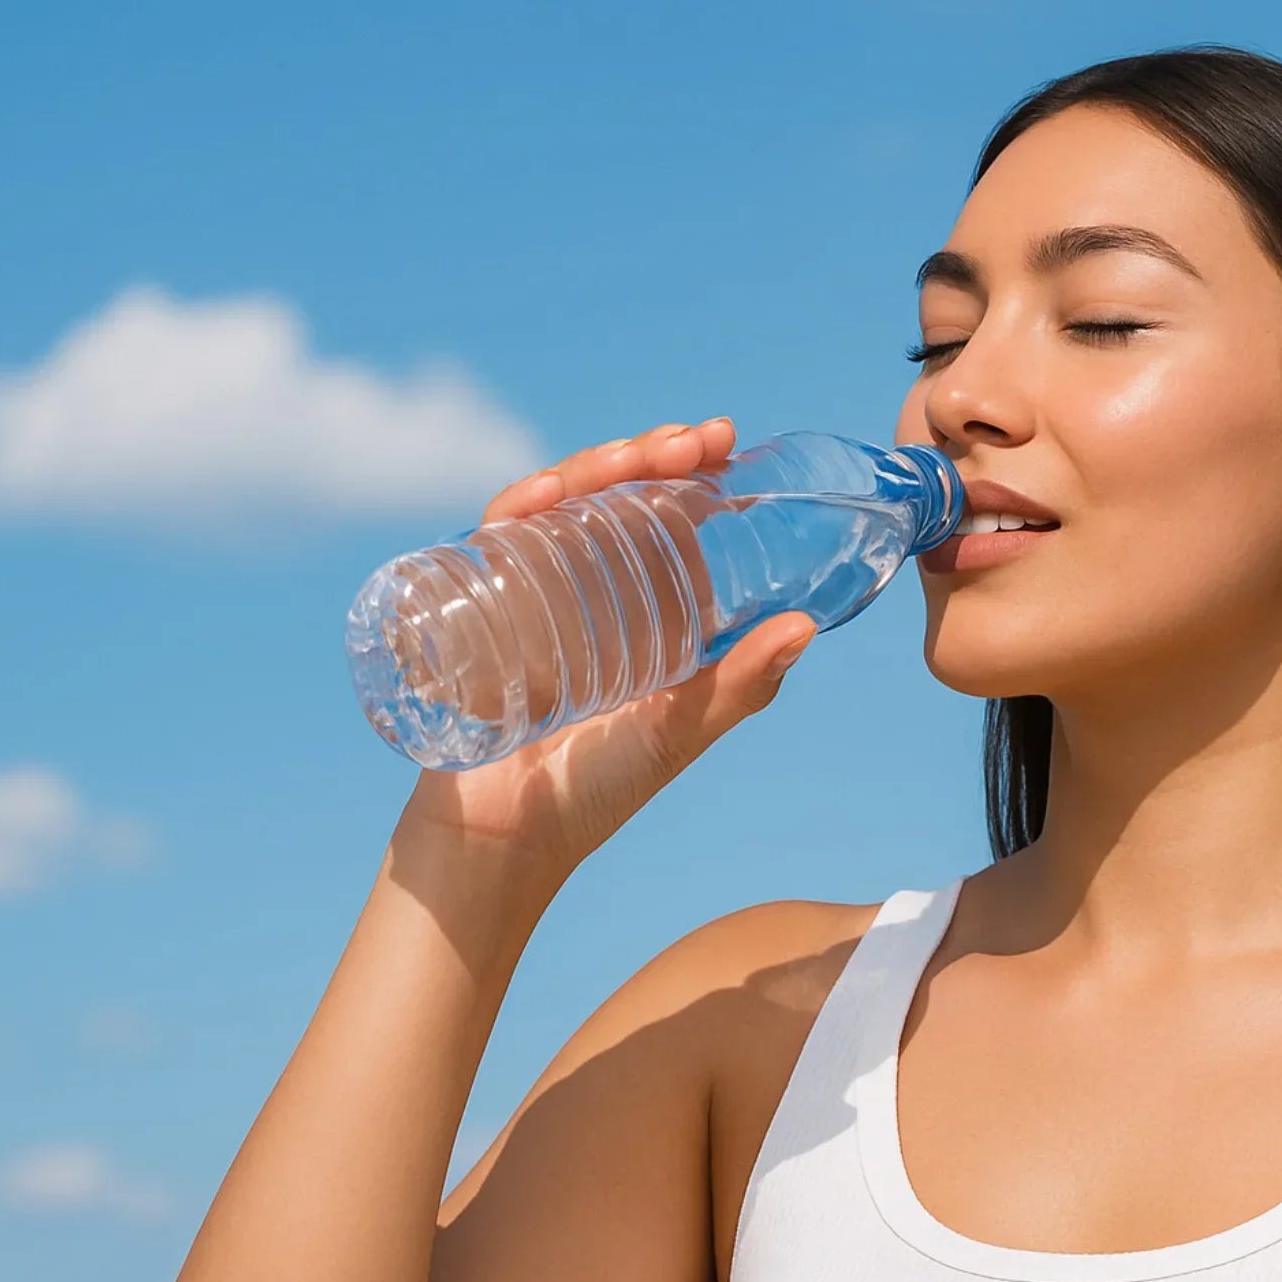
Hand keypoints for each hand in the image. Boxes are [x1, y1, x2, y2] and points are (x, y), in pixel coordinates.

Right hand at [394, 418, 815, 886]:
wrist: (503, 842)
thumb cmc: (596, 790)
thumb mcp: (681, 730)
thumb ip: (742, 685)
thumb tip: (806, 626)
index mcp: (639, 606)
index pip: (666, 517)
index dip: (693, 472)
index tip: (725, 441)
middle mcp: (584, 587)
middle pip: (615, 495)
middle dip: (653, 455)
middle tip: (699, 439)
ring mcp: (528, 590)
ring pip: (561, 503)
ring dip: (597, 466)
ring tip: (640, 456)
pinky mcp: (475, 605)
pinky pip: (494, 540)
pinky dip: (517, 510)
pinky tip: (546, 496)